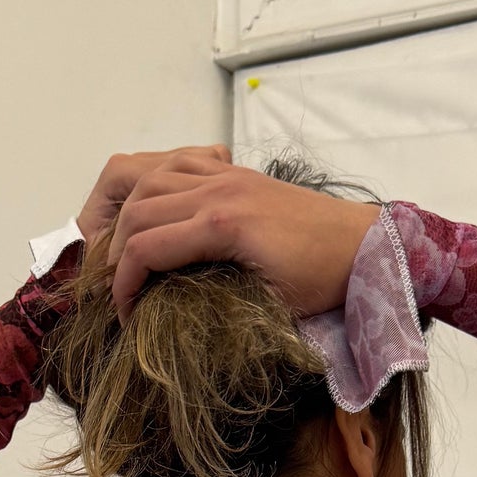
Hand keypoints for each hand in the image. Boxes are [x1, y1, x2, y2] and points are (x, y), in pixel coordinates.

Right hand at [88, 154, 379, 316]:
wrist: (363, 243)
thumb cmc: (322, 278)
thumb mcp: (270, 304)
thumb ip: (216, 301)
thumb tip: (171, 312)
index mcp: (222, 226)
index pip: (143, 248)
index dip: (122, 284)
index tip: (124, 314)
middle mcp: (217, 191)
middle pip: (136, 209)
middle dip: (113, 250)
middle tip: (117, 285)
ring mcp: (225, 175)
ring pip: (148, 177)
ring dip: (126, 210)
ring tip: (124, 246)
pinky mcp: (234, 172)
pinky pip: (177, 161)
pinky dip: (153, 181)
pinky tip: (153, 207)